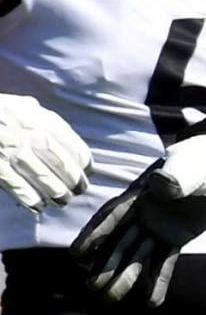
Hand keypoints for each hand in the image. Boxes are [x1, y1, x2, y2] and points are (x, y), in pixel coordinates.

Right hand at [0, 94, 92, 212]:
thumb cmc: (0, 111)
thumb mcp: (25, 107)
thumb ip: (46, 123)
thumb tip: (69, 147)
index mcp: (40, 118)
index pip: (72, 144)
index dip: (83, 162)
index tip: (87, 171)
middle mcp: (30, 133)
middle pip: (61, 164)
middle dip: (74, 181)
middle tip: (79, 191)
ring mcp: (12, 150)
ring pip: (43, 177)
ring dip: (56, 193)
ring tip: (62, 201)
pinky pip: (16, 185)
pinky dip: (29, 198)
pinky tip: (37, 206)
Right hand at [70, 134, 205, 304]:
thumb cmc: (201, 160)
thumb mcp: (190, 165)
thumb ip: (176, 177)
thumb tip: (160, 184)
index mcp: (140, 193)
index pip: (113, 215)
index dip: (94, 234)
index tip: (77, 255)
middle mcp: (143, 214)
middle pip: (120, 241)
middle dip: (106, 264)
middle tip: (94, 288)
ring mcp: (157, 228)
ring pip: (138, 255)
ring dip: (126, 276)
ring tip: (113, 299)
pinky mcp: (175, 239)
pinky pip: (165, 261)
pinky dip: (158, 281)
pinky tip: (152, 302)